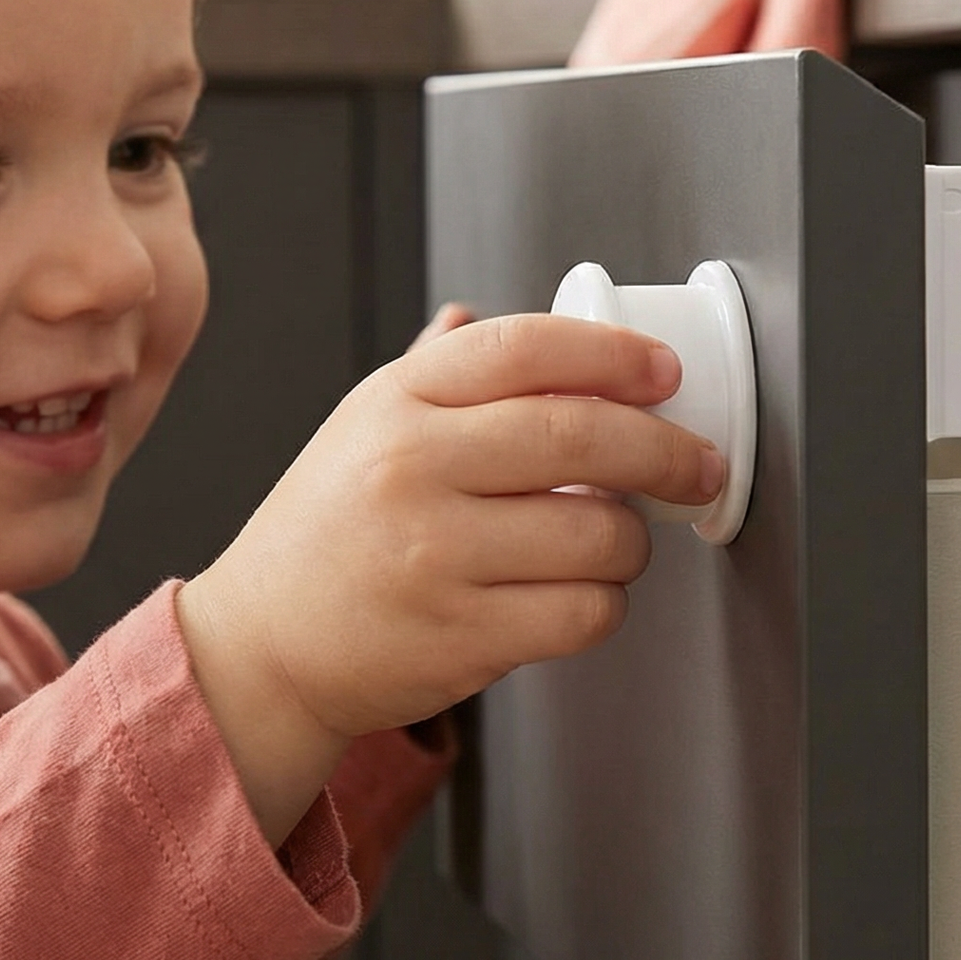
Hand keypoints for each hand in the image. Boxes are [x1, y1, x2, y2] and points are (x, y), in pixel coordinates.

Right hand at [176, 311, 721, 843]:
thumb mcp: (364, 427)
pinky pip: (585, 612)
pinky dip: (605, 604)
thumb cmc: (328, 531)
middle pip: (581, 436)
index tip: (664, 371)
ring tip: (612, 541)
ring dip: (632, 542)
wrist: (262, 649)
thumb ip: (437, 373)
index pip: (525, 348)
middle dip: (665, 450)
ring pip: (599, 534)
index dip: (613, 354)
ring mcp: (435, 556)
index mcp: (397, 401)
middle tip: (698, 463)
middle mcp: (412, 468)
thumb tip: (480, 310)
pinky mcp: (460, 636)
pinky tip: (580, 593)